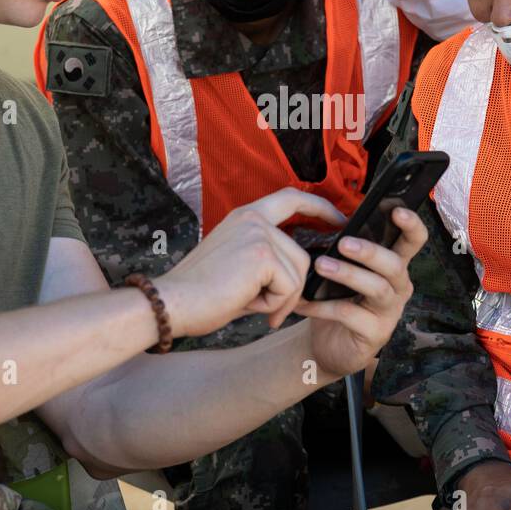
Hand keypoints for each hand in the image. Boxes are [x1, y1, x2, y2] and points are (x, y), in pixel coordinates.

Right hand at [155, 188, 344, 337]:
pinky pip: (290, 286)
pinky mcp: (262, 254)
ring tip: (251, 306)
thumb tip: (304, 273)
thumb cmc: (200, 293)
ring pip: (298, 272)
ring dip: (280, 299)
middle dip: (293, 289)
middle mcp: (253, 218)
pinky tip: (247, 305)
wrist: (172, 303)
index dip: (319, 206)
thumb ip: (268, 260)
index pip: (292, 198)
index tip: (338, 218)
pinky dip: (274, 305)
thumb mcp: (239, 267)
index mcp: (245, 216)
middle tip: (272, 311)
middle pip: (301, 254)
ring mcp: (258, 233)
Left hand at [296, 205, 426, 379]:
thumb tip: (329, 219)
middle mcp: (399, 287)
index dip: (411, 225)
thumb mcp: (346, 271)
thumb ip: (346, 249)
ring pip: (377, 289)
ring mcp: (390, 312)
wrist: (329, 344)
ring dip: (348, 275)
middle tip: (343, 243)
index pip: (414, 241)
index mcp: (394, 265)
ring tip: (321, 266)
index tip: (397, 210)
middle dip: (370, 252)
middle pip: (395, 265)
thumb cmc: (339, 299)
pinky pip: (351, 315)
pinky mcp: (376, 334)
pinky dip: (324, 307)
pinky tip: (303, 302)